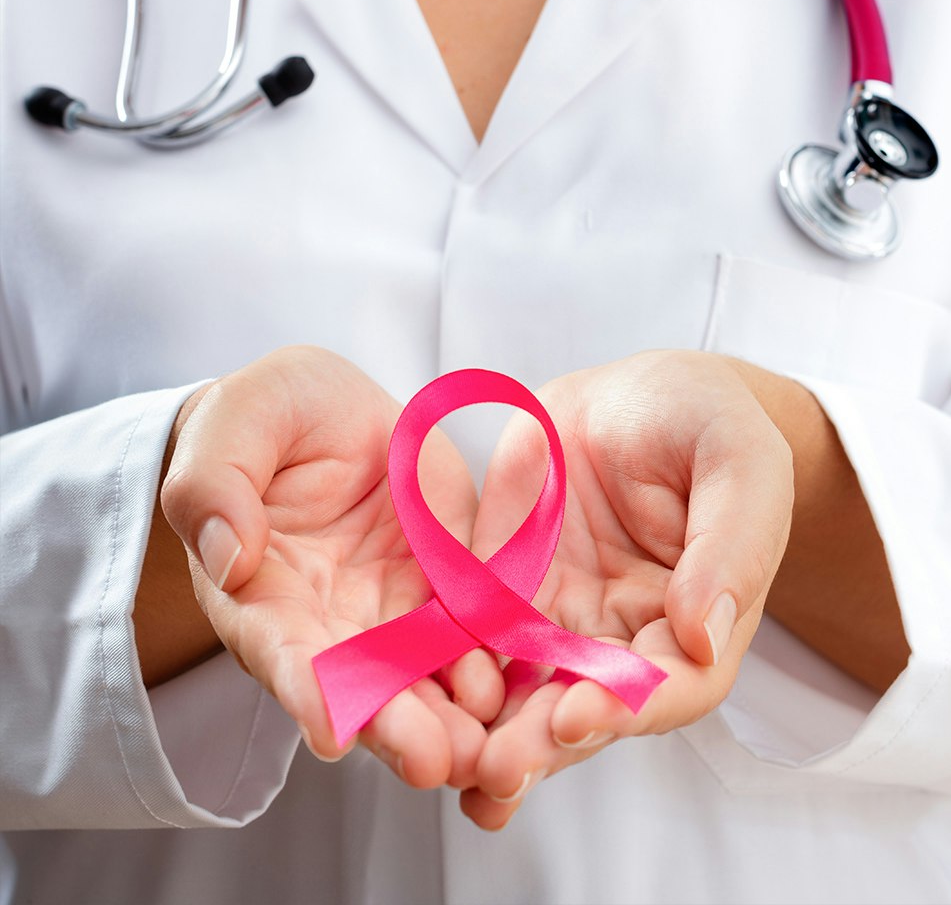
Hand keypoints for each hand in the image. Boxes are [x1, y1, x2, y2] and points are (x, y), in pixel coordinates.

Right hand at [154, 346, 504, 789]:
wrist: (326, 411)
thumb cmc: (264, 418)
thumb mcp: (234, 425)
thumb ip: (215, 486)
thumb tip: (229, 558)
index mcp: (262, 592)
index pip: (280, 650)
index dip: (305, 688)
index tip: (332, 727)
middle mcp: (328, 621)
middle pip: (360, 685)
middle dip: (395, 725)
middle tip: (431, 761)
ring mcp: (392, 609)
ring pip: (423, 674)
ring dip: (451, 714)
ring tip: (481, 744)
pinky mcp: (445, 584)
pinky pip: (472, 627)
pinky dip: (492, 657)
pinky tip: (514, 679)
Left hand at [460, 350, 794, 827]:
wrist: (637, 396)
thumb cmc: (706, 423)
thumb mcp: (739, 462)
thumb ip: (732, 544)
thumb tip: (704, 636)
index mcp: (694, 618)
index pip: (672, 684)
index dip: (629, 706)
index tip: (582, 717)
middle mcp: (622, 633)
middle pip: (587, 703)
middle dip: (544, 740)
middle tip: (499, 768)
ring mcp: (558, 614)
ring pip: (524, 687)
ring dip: (491, 732)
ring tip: (456, 769)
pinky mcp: (502, 584)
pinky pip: (471, 632)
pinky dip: (446, 670)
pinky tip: (412, 701)